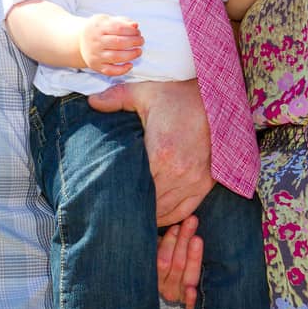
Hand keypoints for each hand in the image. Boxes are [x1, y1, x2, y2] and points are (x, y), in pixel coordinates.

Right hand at [78, 14, 143, 75]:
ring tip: (139, 51)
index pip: (118, 28)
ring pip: (116, 57)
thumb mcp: (106, 20)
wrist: (80, 42)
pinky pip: (110, 71)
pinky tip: (130, 64)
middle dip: (134, 42)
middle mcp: (95, 42)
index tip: (138, 32)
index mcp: (98, 28)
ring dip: (131, 55)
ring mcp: (95, 55)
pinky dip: (122, 70)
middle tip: (141, 41)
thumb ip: (122, 21)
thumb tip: (135, 25)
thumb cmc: (98, 29)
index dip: (131, 31)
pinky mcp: (96, 66)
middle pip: (118, 43)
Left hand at [89, 78, 212, 223]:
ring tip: (131, 214)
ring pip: (165, 211)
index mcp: (161, 153)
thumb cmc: (177, 96)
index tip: (106, 195)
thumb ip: (116, 98)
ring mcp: (194, 180)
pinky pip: (185, 211)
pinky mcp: (206, 184)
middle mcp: (179, 172)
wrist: (216, 99)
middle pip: (148, 204)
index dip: (118, 194)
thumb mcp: (144, 92)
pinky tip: (156, 215)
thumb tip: (91, 102)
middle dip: (132, 206)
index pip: (134, 186)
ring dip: (149, 214)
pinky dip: (170, 216)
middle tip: (114, 209)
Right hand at [156, 216, 202, 308]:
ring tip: (197, 239)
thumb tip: (165, 220)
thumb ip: (159, 240)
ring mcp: (176, 296)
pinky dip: (191, 299)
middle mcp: (163, 287)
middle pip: (176, 265)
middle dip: (183, 241)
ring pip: (186, 277)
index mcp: (153, 273)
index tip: (176, 226)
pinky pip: (189, 305)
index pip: (161, 260)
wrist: (168, 284)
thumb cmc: (164, 256)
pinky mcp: (186, 305)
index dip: (170, 242)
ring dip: (193, 257)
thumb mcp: (157, 248)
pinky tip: (192, 290)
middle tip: (191, 222)